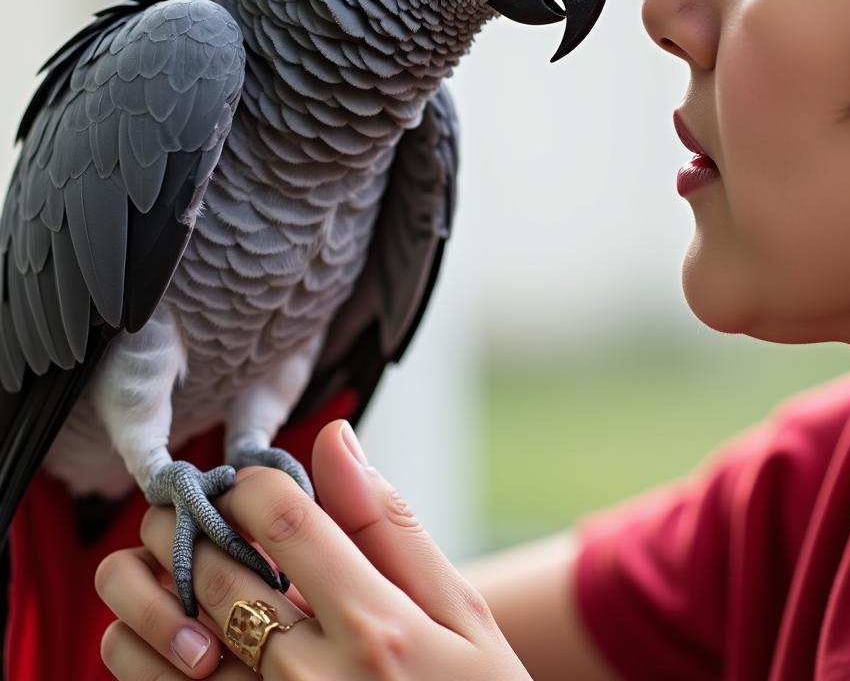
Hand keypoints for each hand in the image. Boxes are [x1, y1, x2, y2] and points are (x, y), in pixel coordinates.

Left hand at [95, 420, 531, 678]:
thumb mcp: (460, 612)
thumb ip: (389, 527)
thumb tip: (334, 439)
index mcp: (373, 626)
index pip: (282, 521)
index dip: (251, 483)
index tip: (252, 482)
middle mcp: (311, 677)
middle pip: (214, 572)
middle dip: (190, 522)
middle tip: (198, 509)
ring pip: (166, 644)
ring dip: (154, 588)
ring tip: (181, 567)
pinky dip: (144, 655)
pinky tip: (179, 632)